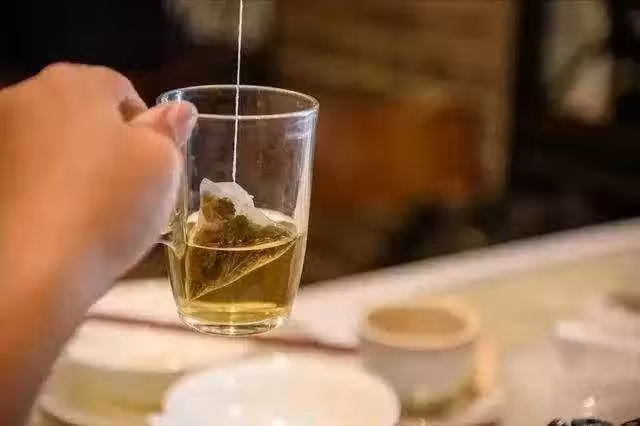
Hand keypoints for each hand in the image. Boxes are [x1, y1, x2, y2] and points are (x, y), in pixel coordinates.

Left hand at [0, 63, 195, 301]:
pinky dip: (36, 184)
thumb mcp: (161, 166)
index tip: (149, 166)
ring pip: (45, 140)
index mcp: (75, 82)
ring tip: (80, 207)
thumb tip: (178, 109)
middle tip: (119, 187)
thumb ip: (168, 131)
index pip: (121, 90)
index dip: (143, 128)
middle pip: (78, 111)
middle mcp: (23, 95)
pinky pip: (20, 170)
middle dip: (101, 140)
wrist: (31, 272)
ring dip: (65, 160)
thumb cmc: (108, 206)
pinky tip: (49, 217)